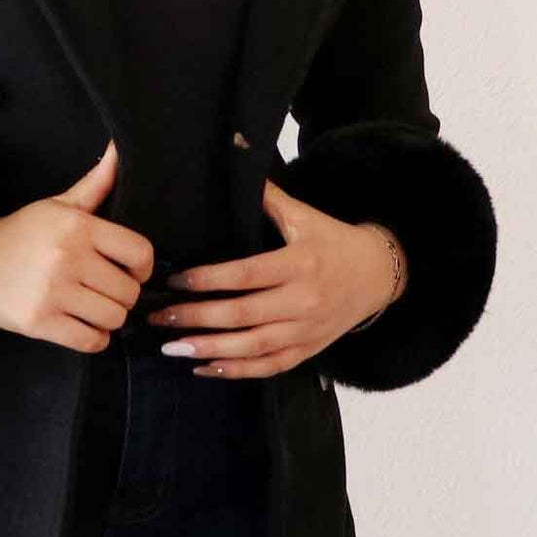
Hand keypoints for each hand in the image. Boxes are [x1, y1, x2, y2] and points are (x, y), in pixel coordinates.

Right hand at [0, 140, 153, 351]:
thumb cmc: (20, 234)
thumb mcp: (57, 205)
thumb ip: (95, 184)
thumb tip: (119, 151)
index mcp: (77, 226)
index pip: (139, 252)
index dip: (143, 266)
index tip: (131, 270)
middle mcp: (67, 257)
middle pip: (128, 291)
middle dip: (123, 295)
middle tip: (106, 292)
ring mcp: (53, 292)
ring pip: (114, 318)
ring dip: (109, 319)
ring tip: (93, 308)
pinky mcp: (39, 322)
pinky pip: (91, 341)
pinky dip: (94, 339)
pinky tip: (82, 325)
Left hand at [144, 177, 403, 378]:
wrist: (379, 276)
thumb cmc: (334, 242)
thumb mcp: (305, 217)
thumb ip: (269, 199)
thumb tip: (236, 164)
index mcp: (299, 264)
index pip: (246, 275)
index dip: (208, 280)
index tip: (175, 280)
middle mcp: (302, 301)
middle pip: (242, 315)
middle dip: (196, 318)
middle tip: (158, 316)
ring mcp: (305, 330)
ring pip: (252, 347)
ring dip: (209, 349)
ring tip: (173, 347)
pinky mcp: (307, 351)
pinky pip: (269, 367)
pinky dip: (235, 371)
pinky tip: (204, 367)